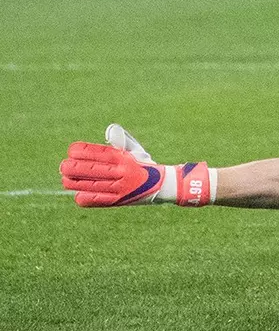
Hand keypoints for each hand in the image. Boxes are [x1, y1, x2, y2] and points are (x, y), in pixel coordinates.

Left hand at [60, 124, 212, 207]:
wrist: (161, 186)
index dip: (82, 151)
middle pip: (89, 169)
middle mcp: (120, 172)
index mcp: (123, 158)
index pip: (98, 153)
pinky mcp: (117, 201)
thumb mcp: (134, 150)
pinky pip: (95, 200)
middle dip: (72, 167)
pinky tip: (78, 193)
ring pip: (88, 185)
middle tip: (64, 166)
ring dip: (73, 182)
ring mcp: (118, 187)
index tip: (72, 150)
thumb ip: (119, 140)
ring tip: (66, 179)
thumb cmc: (143, 165)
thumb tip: (110, 130)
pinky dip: (83, 197)